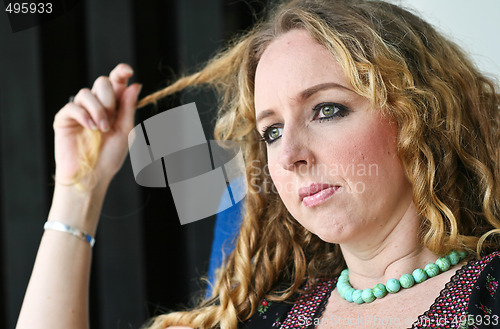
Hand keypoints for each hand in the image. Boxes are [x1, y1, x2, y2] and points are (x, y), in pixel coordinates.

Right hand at [53, 63, 141, 186]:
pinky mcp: (64, 119)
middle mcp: (96, 106)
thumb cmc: (109, 156)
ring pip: (87, 92)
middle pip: (102, 82)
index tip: (128, 71)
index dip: (121, 73)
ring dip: (98, 110)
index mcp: (113, 107)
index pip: (116, 83)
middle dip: (109, 98)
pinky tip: (90, 128)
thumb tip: (135, 84)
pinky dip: (83, 115)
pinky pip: (73, 106)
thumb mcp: (125, 131)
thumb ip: (128, 108)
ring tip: (102, 129)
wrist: (92, 176)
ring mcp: (80, 111)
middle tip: (110, 119)